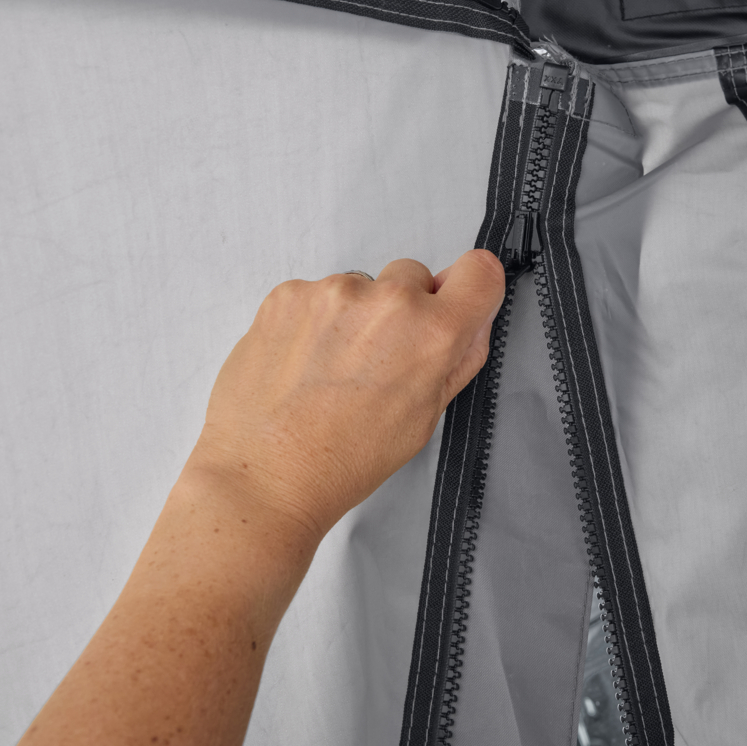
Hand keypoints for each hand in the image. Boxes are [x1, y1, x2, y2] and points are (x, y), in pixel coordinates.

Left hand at [184, 249, 507, 541]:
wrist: (266, 474)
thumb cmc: (345, 461)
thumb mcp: (425, 418)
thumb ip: (456, 360)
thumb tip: (470, 321)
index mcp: (432, 334)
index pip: (480, 271)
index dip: (469, 290)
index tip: (452, 306)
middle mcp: (386, 301)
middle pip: (413, 276)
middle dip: (404, 310)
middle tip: (377, 361)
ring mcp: (332, 292)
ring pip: (360, 286)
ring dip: (353, 315)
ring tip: (330, 370)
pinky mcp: (288, 293)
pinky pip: (315, 294)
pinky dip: (312, 320)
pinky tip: (302, 363)